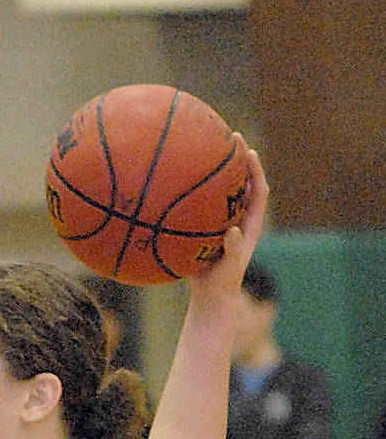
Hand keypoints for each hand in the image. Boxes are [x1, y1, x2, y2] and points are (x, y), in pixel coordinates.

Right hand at [190, 147, 267, 299]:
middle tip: (227, 139)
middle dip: (236, 161)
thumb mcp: (228, 268)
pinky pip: (202, 208)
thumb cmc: (222, 284)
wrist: (210, 299)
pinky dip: (195, 196)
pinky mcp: (207, 232)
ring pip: (221, 194)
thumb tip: (233, 232)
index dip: (255, 170)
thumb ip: (233, 250)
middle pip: (241, 184)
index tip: (248, 151)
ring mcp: (222, 225)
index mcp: (250, 225)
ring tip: (204, 153)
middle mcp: (238, 220)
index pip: (258, 191)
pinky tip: (179, 185)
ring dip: (216, 175)